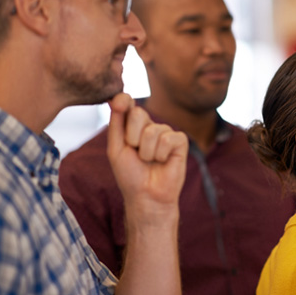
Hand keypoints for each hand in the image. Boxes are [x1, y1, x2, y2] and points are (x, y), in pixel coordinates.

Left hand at [105, 93, 187, 226]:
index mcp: (132, 125)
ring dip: (146, 152)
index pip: (127, 103)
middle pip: (138, 113)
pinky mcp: (180, 141)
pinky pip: (167, 139)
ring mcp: (165, 132)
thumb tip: (117, 98)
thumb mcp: (116, 148)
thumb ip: (116, 123)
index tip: (119, 102)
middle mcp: (149, 125)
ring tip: (149, 161)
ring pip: (152, 130)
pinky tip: (163, 162)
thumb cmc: (130, 175)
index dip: (123, 100)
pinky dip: (160, 155)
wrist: (146, 196)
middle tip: (135, 152)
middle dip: (132, 137)